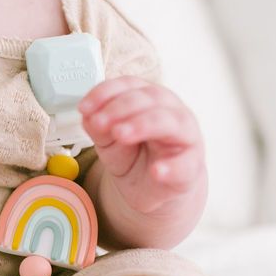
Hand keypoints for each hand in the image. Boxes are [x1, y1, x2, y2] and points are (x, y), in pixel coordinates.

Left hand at [79, 77, 204, 214]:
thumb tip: (88, 116)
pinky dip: (171, 167)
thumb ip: (100, 128)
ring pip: (171, 122)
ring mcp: (185, 138)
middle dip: (121, 107)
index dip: (106, 92)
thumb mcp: (109, 142)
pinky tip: (156, 171)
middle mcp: (171, 112)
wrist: (153, 190)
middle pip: (151, 98)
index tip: (84, 107)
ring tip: (120, 135)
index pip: (130, 86)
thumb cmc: (135, 157)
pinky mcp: (191, 166)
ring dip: (143, 125)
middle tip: (100, 122)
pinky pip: (185, 165)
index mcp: (149, 101)